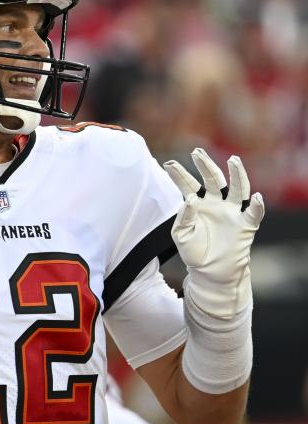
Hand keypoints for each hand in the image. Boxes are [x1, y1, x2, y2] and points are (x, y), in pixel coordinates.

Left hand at [163, 149, 265, 318]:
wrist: (210, 271)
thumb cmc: (194, 251)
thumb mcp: (181, 234)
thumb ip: (184, 216)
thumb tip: (189, 199)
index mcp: (197, 204)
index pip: (188, 185)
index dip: (179, 174)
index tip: (168, 164)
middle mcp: (215, 203)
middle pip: (212, 179)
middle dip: (205, 165)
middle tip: (197, 152)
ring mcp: (231, 212)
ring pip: (236, 188)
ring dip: (236, 174)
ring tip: (233, 160)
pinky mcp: (245, 224)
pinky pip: (253, 213)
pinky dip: (256, 205)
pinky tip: (255, 197)